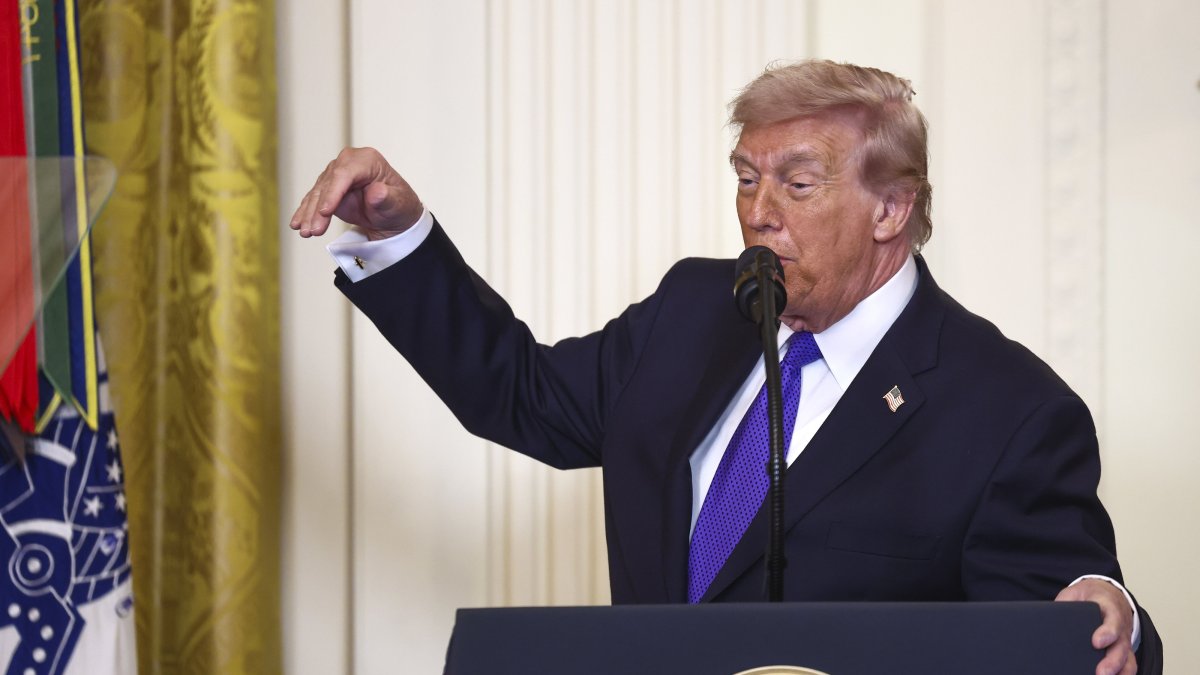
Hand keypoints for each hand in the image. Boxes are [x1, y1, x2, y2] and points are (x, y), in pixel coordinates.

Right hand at [289, 147, 422, 240]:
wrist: (394, 216)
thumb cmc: (398, 205)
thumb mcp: (399, 204)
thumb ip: (388, 198)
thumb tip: (376, 193)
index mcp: (367, 160)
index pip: (345, 174)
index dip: (333, 192)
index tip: (326, 211)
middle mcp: (349, 163)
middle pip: (328, 184)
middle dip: (318, 209)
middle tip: (313, 230)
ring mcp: (337, 175)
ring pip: (317, 193)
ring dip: (309, 214)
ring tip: (305, 232)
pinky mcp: (329, 188)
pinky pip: (314, 200)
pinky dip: (305, 212)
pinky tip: (297, 224)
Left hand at [1056, 579, 1136, 674]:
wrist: (1107, 593)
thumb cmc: (1089, 596)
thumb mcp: (1075, 594)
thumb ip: (1064, 606)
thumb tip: (1047, 620)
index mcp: (1109, 608)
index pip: (1112, 621)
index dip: (1106, 633)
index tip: (1096, 643)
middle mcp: (1121, 626)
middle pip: (1121, 646)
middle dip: (1112, 661)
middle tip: (1101, 672)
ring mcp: (1124, 640)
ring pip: (1127, 659)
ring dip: (1119, 672)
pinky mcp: (1124, 651)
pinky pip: (1128, 665)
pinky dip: (1123, 674)